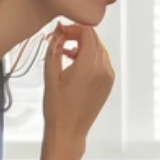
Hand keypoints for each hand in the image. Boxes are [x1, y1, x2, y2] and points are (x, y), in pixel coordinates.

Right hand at [42, 21, 114, 145]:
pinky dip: (90, 58)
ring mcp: (108, 77)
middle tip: (60, 41)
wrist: (68, 131)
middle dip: (77, 36)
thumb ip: (54, 49)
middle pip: (94, 39)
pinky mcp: (109, 84)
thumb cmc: (58, 109)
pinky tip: (76, 64)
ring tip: (66, 54)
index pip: (87, 32)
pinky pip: (102, 62)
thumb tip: (57, 33)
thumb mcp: (50, 75)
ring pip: (99, 49)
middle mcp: (102, 69)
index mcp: (88, 66)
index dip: (73, 28)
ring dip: (84, 46)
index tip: (60, 33)